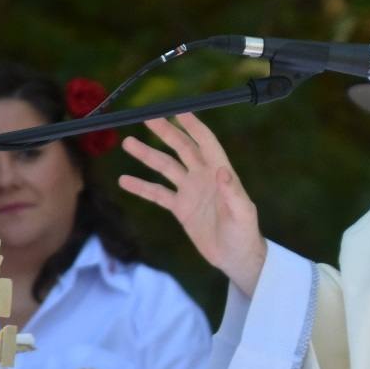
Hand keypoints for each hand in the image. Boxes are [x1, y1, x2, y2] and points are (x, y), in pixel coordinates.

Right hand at [118, 112, 266, 294]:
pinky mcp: (181, 208)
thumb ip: (232, 192)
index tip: (179, 110)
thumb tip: (222, 171)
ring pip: (166, 167)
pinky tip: (124, 180)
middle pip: (182, 148)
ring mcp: (191, 191)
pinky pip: (158, 193)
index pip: (206, 142)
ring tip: (128, 143)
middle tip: (148, 118)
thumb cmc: (245, 233)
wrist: (236, 257)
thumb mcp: (242, 213)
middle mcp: (204, 177)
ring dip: (148, 155)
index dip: (193, 126)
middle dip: (166, 132)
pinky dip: (141, 186)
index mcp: (221, 172)